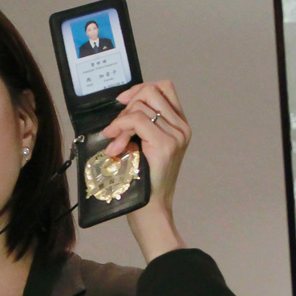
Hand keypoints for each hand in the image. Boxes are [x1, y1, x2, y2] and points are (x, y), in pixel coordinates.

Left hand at [98, 80, 189, 260]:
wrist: (151, 208)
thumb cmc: (143, 180)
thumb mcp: (144, 145)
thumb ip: (140, 125)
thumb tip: (122, 105)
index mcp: (179, 125)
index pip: (164, 87)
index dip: (140, 88)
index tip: (122, 103)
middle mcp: (182, 128)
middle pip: (151, 91)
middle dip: (127, 106)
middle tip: (115, 130)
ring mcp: (176, 135)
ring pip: (141, 106)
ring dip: (121, 122)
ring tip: (115, 143)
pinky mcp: (165, 144)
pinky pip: (137, 120)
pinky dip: (120, 128)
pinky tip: (114, 144)